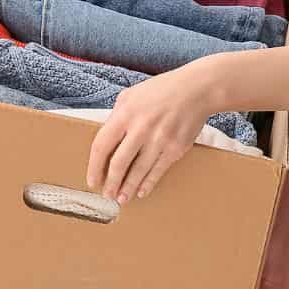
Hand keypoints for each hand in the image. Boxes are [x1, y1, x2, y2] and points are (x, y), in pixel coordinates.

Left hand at [86, 64, 211, 203]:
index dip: (94, 166)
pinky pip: (158, 170)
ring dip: (128, 188)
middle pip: (119, 163)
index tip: (92, 181)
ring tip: (121, 198)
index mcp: (124, 114)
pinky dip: (148, 183)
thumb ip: (116, 118)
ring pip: (139, 171)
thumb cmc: (160, 91)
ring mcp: (160, 139)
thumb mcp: (130, 96)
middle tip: (106, 195)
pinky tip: (141, 192)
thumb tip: (106, 143)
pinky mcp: (176, 148)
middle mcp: (141, 128)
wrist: (196, 90)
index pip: (101, 145)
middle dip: (110, 183)